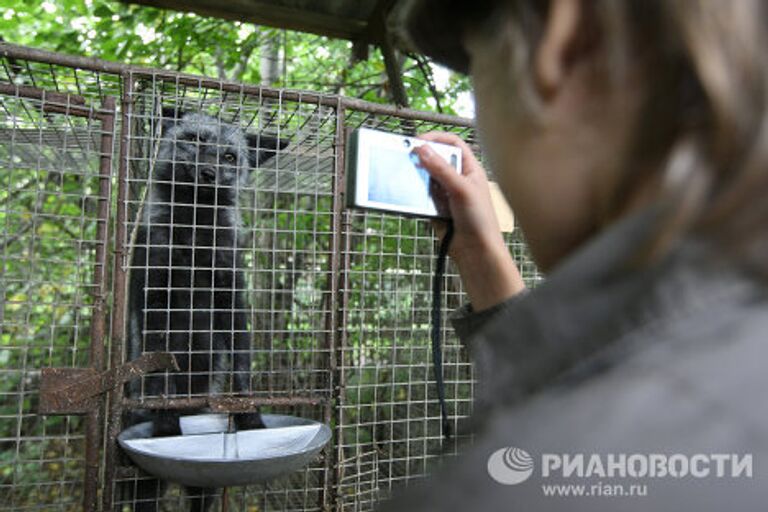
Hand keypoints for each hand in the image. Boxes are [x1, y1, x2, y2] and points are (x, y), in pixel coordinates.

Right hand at [414, 132, 525, 309]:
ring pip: (425, 178)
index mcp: (470, 169)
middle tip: (406, 158)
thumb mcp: (461, 190)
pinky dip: (414, 195)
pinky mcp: (435, 208)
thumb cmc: (480, 220)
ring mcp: (445, 193)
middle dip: (421, 159)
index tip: (418, 141)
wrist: (476, 252)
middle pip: (435, 159)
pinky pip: (420, 196)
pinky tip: (411, 196)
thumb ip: (441, 169)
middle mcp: (457, 178)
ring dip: (416, 178)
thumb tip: (422, 149)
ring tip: (406, 178)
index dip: (436, 138)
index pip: (452, 143)